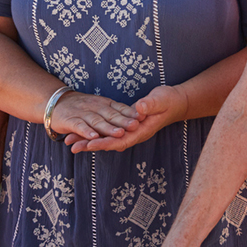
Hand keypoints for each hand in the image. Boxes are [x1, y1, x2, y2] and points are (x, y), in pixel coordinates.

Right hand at [47, 91, 138, 143]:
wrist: (55, 101)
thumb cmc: (82, 106)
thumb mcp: (100, 106)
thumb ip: (115, 113)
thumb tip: (138, 119)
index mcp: (105, 103)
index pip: (120, 108)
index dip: (130, 113)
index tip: (143, 116)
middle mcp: (95, 106)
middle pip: (111, 115)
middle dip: (123, 121)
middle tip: (135, 126)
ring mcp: (82, 113)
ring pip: (97, 121)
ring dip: (108, 128)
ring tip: (119, 133)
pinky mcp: (70, 120)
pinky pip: (79, 126)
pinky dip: (86, 131)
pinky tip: (93, 137)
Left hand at [69, 84, 187, 152]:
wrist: (175, 102)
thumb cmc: (169, 101)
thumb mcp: (161, 100)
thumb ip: (150, 105)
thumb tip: (139, 109)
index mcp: (141, 131)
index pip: (119, 141)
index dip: (103, 143)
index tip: (88, 144)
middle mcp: (133, 134)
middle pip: (108, 143)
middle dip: (90, 144)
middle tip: (71, 146)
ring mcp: (128, 131)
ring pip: (106, 139)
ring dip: (89, 140)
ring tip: (70, 141)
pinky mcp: (125, 126)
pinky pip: (108, 132)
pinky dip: (95, 133)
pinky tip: (83, 132)